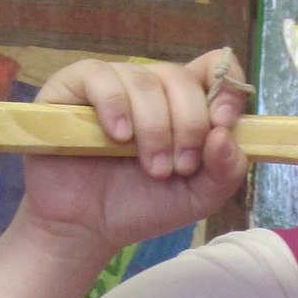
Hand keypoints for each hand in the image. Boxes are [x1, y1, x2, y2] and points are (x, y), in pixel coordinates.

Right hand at [19, 49, 250, 256]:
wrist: (86, 229)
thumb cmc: (141, 206)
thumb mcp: (198, 197)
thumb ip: (226, 170)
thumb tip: (225, 133)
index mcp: (182, 105)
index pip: (214, 69)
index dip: (226, 89)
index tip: (223, 123)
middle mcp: (148, 87)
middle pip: (181, 78)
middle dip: (189, 125)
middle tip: (179, 167)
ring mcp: (111, 83)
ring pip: (145, 81)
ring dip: (155, 129)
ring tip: (151, 168)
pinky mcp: (71, 87)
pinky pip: (99, 76)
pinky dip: (115, 106)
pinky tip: (118, 137)